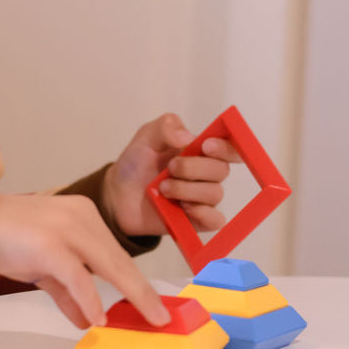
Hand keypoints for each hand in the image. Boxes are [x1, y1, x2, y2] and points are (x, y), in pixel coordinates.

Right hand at [0, 192, 169, 328]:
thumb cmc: (8, 242)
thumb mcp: (46, 268)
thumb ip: (69, 291)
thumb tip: (87, 320)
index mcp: (84, 216)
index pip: (117, 254)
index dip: (137, 283)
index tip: (153, 304)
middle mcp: (81, 217)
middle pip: (120, 261)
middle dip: (143, 292)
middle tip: (161, 317)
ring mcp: (66, 228)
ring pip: (108, 265)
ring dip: (131, 295)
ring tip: (148, 317)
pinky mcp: (48, 244)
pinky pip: (76, 275)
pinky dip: (89, 298)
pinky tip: (97, 317)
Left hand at [103, 112, 237, 238]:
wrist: (118, 195)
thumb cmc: (136, 164)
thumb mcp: (146, 137)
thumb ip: (166, 127)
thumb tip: (188, 137)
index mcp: (200, 151)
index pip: (230, 148)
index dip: (225, 147)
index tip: (205, 146)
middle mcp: (206, 174)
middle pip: (221, 170)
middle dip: (193, 168)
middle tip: (169, 168)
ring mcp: (203, 199)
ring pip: (215, 194)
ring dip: (186, 190)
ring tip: (163, 189)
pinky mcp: (197, 221)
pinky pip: (215, 220)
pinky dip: (202, 213)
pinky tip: (182, 208)